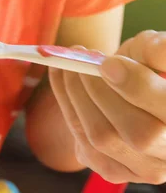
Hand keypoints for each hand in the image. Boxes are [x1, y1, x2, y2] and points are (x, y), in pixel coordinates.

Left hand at [49, 30, 165, 184]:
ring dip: (77, 94)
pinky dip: (66, 103)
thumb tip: (160, 48)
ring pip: (103, 138)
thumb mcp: (152, 53)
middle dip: (100, 91)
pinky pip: (82, 141)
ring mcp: (144, 169)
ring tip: (70, 63)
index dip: (136, 87)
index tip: (107, 63)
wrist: (128, 94)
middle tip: (82, 59)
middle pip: (137, 133)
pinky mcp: (113, 170)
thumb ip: (156, 50)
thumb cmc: (147, 68)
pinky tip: (62, 76)